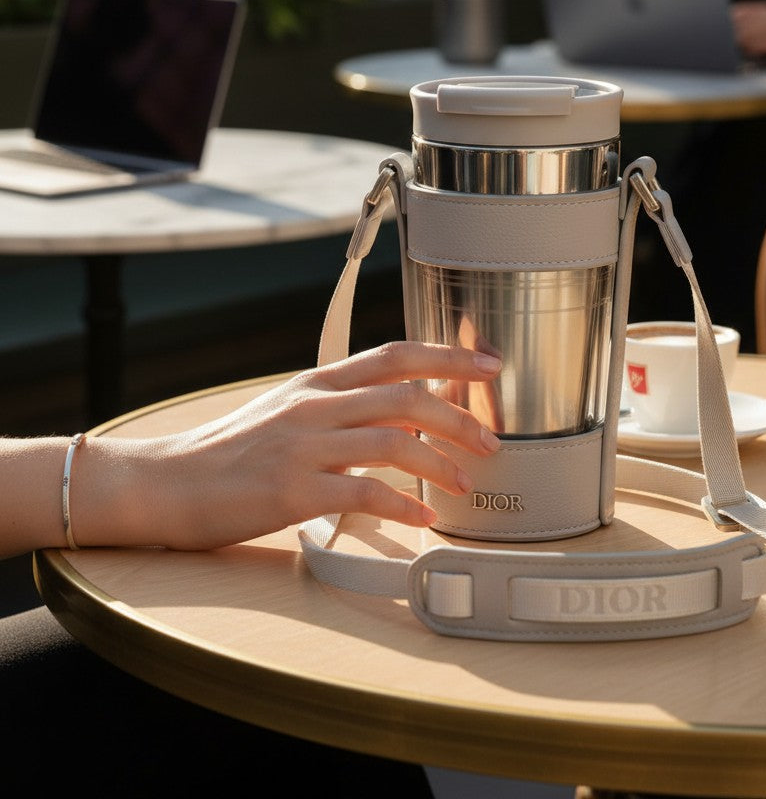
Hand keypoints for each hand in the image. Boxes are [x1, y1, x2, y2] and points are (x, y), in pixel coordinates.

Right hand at [72, 342, 502, 550]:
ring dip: (439, 462)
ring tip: (465, 482)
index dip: (447, 356)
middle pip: (405, 394)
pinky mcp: (292, 490)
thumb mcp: (287, 409)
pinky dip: (402, 504)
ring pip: (393, 440)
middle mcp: (315, 405)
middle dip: (458, 415)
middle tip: (490, 439)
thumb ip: (339, 404)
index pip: (394, 354)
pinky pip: (363, 493)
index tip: (488, 364)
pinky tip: (423, 517)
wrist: (168, 481)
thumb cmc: (229, 450)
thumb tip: (398, 408)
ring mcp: (304, 446)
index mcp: (317, 383)